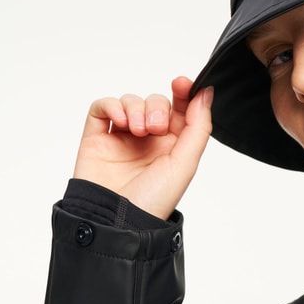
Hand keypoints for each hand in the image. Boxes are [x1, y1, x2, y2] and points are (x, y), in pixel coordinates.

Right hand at [73, 76, 212, 219]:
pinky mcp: (96, 138)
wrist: (115, 219)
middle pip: (155, 103)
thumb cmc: (152, 200)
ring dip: (135, 109)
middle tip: (155, 129)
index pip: (180, 109)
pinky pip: (102, 108)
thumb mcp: (185, 164)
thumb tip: (206, 93)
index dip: (183, 92)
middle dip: (157, 108)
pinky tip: (119, 121)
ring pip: (130, 102)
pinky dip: (112, 106)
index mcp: (173, 147)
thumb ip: (198, 127)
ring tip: (137, 131)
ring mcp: (122, 138)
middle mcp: (149, 141)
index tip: (183, 83)